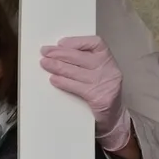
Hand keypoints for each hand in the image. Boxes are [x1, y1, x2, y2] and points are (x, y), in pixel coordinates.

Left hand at [40, 36, 131, 151]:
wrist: (113, 117)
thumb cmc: (101, 90)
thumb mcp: (97, 71)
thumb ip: (83, 61)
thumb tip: (58, 52)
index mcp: (108, 59)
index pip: (95, 43)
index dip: (76, 42)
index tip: (61, 43)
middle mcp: (109, 69)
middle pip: (80, 57)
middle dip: (59, 53)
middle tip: (45, 52)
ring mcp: (105, 83)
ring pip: (75, 71)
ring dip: (57, 66)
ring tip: (45, 64)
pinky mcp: (99, 98)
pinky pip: (76, 87)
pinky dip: (63, 82)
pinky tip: (54, 79)